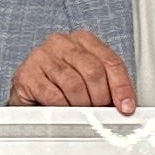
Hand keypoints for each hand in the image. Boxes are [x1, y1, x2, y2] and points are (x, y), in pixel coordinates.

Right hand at [11, 31, 135, 112]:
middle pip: (93, 71)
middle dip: (101, 98)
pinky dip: (65, 109)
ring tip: (83, 114)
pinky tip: (66, 112)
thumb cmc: (61, 86)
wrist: (28, 93)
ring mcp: (43, 56)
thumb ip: (107, 86)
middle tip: (101, 114)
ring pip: (74, 85)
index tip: (126, 107)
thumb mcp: (88, 81)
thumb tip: (126, 105)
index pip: (111, 61)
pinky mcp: (28, 74)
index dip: (122, 87)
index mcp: (83, 40)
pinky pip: (54, 96)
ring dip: (83, 106)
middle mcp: (63, 43)